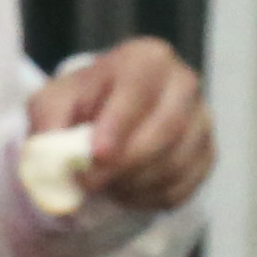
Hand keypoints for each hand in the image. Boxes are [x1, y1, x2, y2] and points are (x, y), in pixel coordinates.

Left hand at [31, 37, 214, 212]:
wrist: (104, 121)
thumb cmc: (79, 106)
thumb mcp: (52, 102)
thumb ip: (49, 121)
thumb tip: (52, 153)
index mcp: (146, 59)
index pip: (139, 88)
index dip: (119, 124)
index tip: (98, 155)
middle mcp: (182, 84)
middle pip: (167, 128)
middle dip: (125, 163)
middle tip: (89, 183)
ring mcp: (201, 119)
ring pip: (176, 161)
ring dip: (134, 183)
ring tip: (104, 186)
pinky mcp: (206, 153)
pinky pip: (184, 185)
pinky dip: (149, 197)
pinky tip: (125, 192)